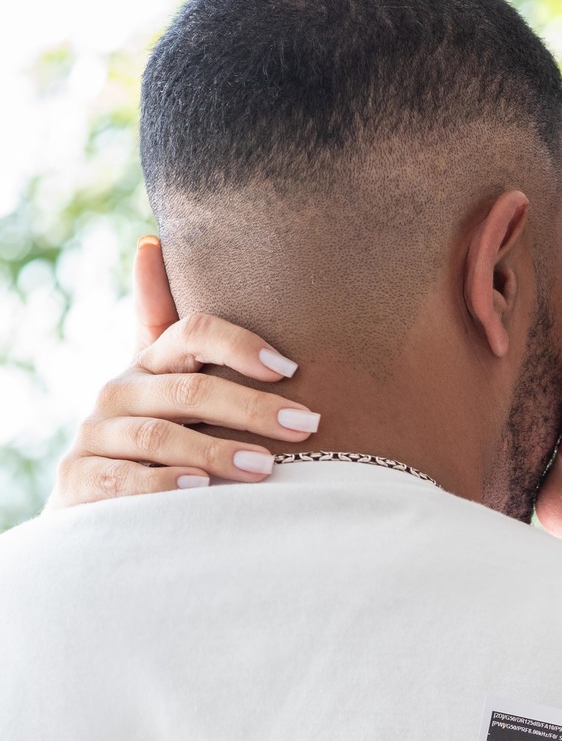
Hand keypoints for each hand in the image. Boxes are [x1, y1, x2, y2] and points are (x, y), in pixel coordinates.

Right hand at [47, 236, 320, 508]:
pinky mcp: (78, 479)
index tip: (289, 368)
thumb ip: (160, 322)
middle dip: (250, 408)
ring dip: (215, 451)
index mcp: (147, 365)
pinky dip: (163, 485)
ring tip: (265, 467)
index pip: (192, 335)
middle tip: (305, 424)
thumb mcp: (157, 383)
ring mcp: (95, 436)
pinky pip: (123, 480)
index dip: (240, 345)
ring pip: (158, 438)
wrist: (88, 499)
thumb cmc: (143, 440)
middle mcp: (117, 393)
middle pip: (187, 392)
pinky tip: (200, 489)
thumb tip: (150, 241)